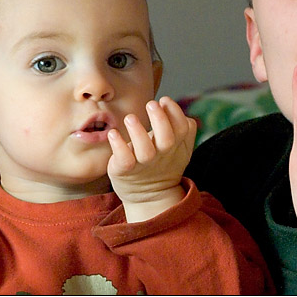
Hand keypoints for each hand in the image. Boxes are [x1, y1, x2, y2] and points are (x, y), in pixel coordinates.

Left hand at [107, 96, 196, 221]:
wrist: (150, 196)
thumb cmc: (164, 163)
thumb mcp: (179, 148)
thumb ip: (181, 127)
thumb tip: (170, 105)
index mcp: (177, 145)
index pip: (183, 127)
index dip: (175, 112)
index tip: (164, 100)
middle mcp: (162, 154)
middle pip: (167, 139)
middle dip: (160, 120)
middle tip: (152, 103)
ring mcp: (143, 164)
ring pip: (145, 151)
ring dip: (138, 132)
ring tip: (130, 117)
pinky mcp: (125, 170)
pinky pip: (124, 160)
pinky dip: (119, 146)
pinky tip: (113, 133)